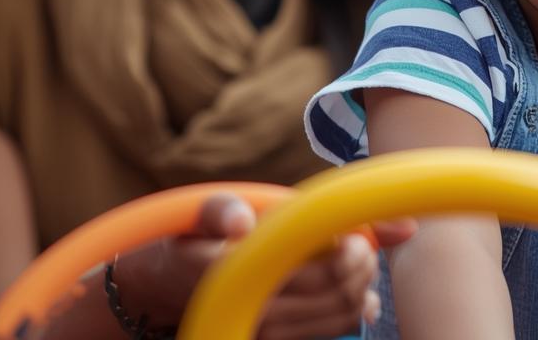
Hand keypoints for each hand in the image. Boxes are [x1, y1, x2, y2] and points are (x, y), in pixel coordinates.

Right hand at [116, 193, 416, 338]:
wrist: (172, 284)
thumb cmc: (197, 238)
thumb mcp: (201, 213)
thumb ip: (223, 210)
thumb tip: (241, 222)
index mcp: (233, 273)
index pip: (313, 272)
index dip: (348, 254)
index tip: (355, 235)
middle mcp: (251, 309)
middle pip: (334, 294)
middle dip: (362, 266)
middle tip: (364, 243)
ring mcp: (265, 330)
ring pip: (339, 316)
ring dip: (362, 287)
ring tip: (361, 260)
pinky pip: (329, 329)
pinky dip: (353, 310)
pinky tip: (361, 292)